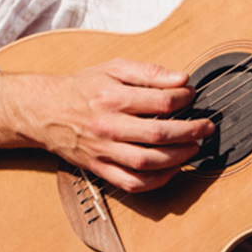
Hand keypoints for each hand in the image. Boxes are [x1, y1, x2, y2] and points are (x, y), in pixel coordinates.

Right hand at [0, 60, 213, 191]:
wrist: (45, 111)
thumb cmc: (83, 88)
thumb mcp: (113, 68)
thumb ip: (149, 72)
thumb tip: (182, 79)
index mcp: (112, 97)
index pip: (160, 101)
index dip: (184, 99)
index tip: (192, 96)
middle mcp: (108, 126)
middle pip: (158, 134)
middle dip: (190, 132)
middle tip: (206, 127)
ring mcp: (104, 151)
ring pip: (148, 162)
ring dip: (178, 158)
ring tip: (194, 148)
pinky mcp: (100, 168)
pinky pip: (132, 183)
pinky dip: (157, 181)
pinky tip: (172, 170)